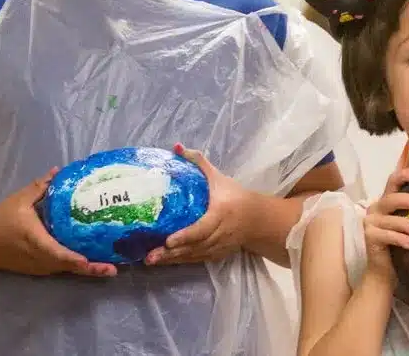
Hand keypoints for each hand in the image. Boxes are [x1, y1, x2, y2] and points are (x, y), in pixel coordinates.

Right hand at [0, 167, 117, 276]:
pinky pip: (61, 269)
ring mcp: (40, 267)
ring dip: (87, 271)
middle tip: (113, 269)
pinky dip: (76, 267)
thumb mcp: (19, 200)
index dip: (73, 258)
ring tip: (110, 267)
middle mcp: (40, 258)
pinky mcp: (40, 269)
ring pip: (66, 270)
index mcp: (35, 241)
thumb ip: (40, 186)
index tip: (88, 261)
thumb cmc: (0, 221)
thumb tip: (58, 171)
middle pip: (68, 267)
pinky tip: (92, 262)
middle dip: (90, 269)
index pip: (56, 253)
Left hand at [149, 145, 257, 264]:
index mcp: (221, 213)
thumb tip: (176, 147)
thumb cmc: (235, 195)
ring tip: (151, 260)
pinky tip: (165, 261)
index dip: (186, 236)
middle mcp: (220, 233)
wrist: (258, 219)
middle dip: (172, 252)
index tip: (168, 241)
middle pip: (194, 246)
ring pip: (194, 256)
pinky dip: (181, 261)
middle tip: (150, 256)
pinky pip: (197, 260)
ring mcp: (219, 247)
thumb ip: (198, 162)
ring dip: (173, 259)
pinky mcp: (217, 255)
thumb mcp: (218, 177)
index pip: (202, 228)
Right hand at [362, 167, 408, 276]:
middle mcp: (377, 208)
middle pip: (392, 198)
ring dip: (407, 224)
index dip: (404, 175)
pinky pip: (387, 235)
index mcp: (387, 201)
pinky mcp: (369, 236)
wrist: (384, 271)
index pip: (393, 182)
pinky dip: (401, 239)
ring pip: (390, 219)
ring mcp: (370, 222)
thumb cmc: (401, 245)